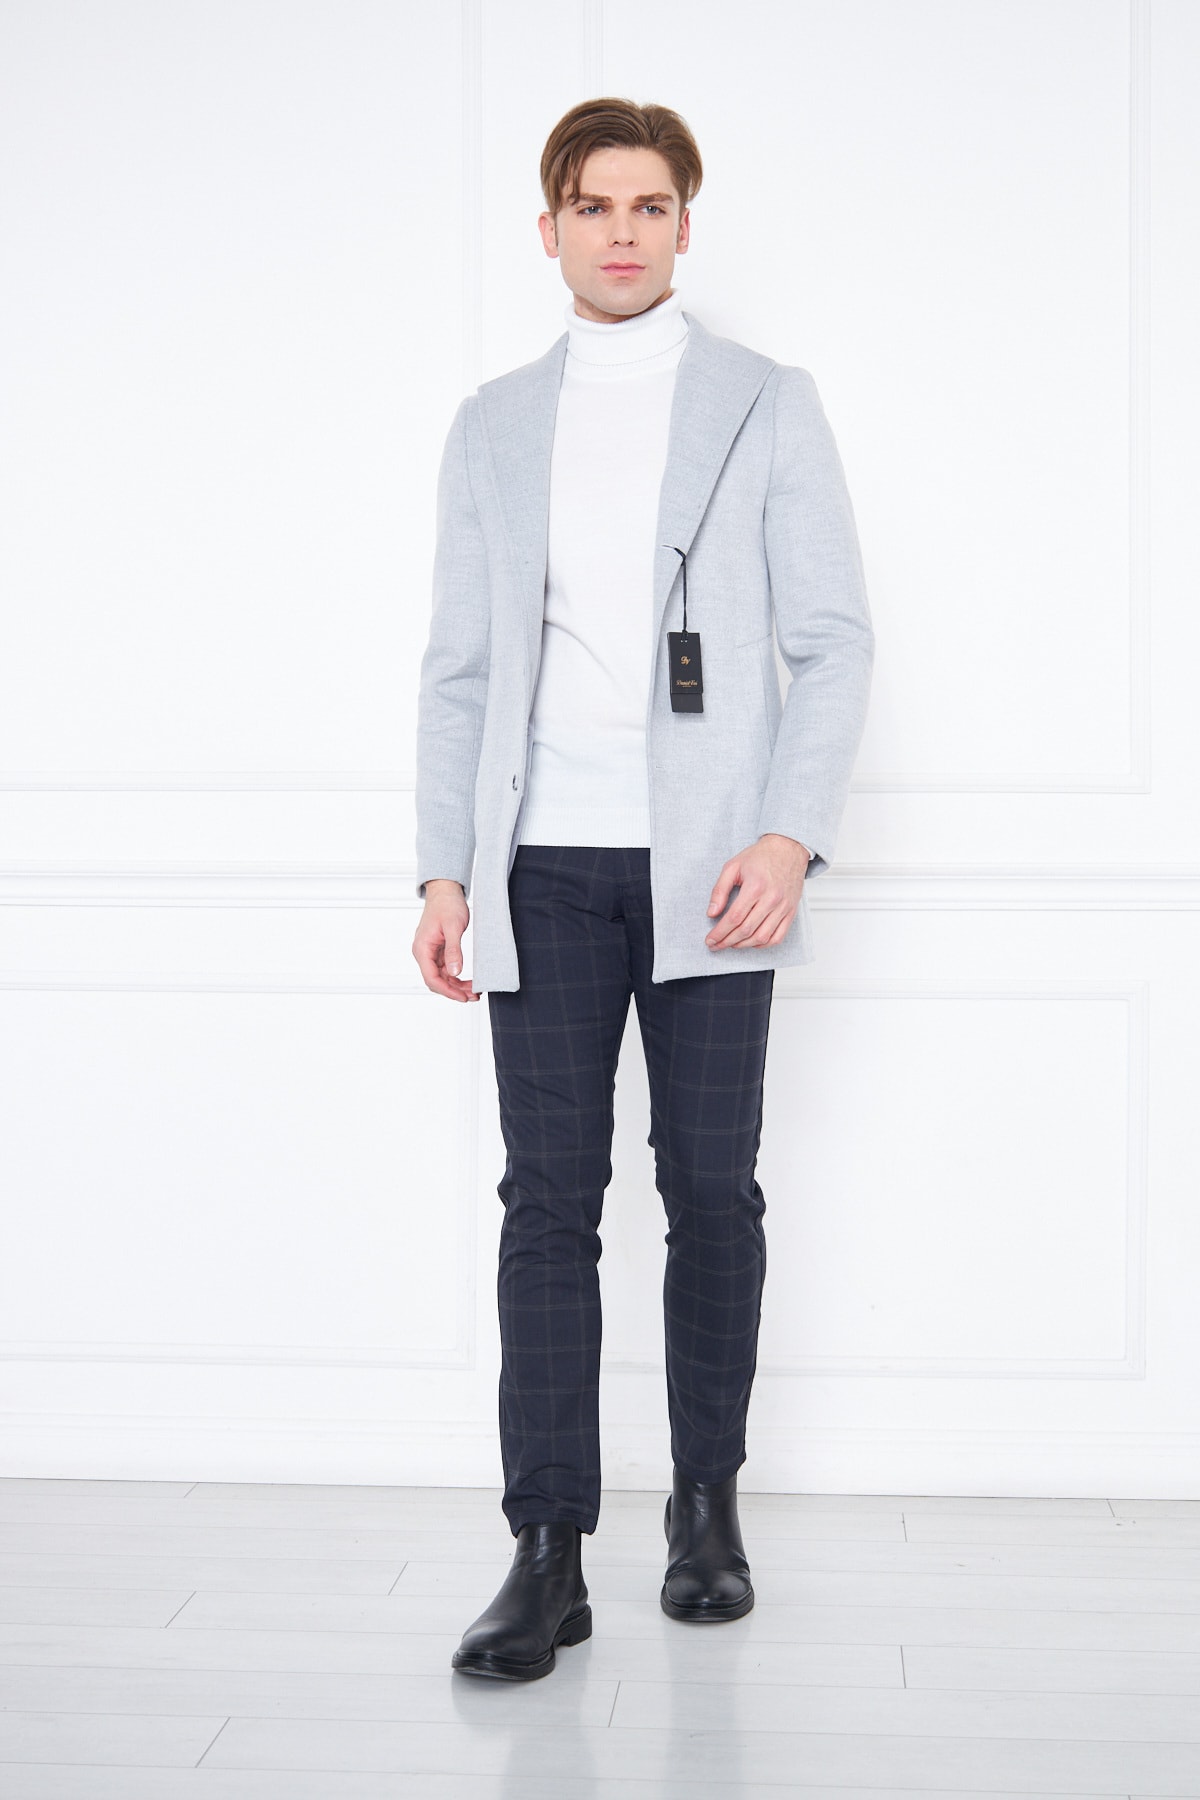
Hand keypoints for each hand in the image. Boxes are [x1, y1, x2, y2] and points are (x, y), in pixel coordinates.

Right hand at [412, 880, 480, 1000]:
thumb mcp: (453, 927)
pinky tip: (468, 981)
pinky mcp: (438, 950)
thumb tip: (455, 972)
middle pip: (436, 981)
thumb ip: (454, 951)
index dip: (447, 991)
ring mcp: (430, 952)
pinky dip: (456, 977)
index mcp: (422, 948)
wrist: (445, 890)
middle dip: (454, 991)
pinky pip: (446, 969)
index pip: (432, 978)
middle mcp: (423, 953)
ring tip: (474, 991)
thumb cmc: (447, 904)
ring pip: (442, 977)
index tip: (462, 997)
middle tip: (473, 996)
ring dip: (457, 986)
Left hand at [704, 835, 810, 950]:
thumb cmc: (761, 856)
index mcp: (755, 887)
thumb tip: (712, 912)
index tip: (710, 939)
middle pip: (746, 930)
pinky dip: (763, 944)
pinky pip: (778, 937)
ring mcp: (783, 907)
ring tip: (731, 944)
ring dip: (743, 945)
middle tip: (716, 945)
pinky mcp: (791, 912)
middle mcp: (771, 899)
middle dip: (727, 941)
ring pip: (761, 937)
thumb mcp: (732, 867)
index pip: (734, 918)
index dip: (719, 932)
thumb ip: (719, 890)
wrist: (787, 849)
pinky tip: (751, 942)